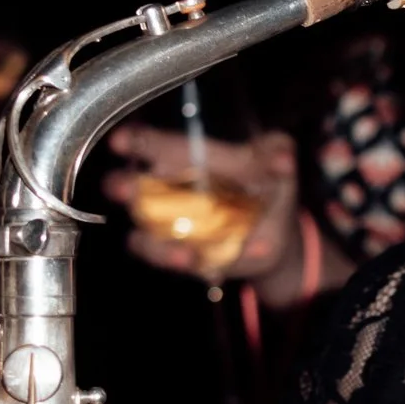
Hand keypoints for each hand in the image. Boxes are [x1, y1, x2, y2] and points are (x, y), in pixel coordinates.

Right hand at [103, 123, 316, 298]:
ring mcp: (168, 226)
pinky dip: (181, 263)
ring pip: (142, 235)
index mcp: (185, 156)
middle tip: (125, 190)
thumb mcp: (277, 165)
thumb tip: (283, 160)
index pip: (153, 144)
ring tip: (184, 254)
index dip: (134, 140)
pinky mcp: (177, 255)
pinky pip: (165, 260)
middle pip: (129, 186)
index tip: (120, 142)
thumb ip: (277, 154)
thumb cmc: (268, 185)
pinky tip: (201, 263)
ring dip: (157, 245)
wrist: (279, 234)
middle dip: (122, 186)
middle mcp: (166, 189)